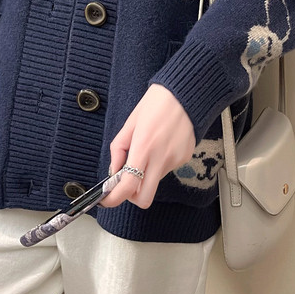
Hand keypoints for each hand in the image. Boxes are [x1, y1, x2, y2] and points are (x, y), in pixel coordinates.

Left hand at [98, 84, 195, 209]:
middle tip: (125, 183)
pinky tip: (161, 145)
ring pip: (155, 182)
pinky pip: (166, 170)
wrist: (187, 94)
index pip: (128, 185)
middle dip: (131, 197)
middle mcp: (161, 157)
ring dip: (146, 175)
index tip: (107, 199)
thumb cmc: (157, 103)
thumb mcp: (131, 122)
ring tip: (147, 149)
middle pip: (145, 198)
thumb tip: (114, 170)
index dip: (114, 198)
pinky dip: (159, 164)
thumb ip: (119, 149)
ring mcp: (175, 160)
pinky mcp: (185, 158)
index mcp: (144, 146)